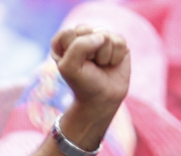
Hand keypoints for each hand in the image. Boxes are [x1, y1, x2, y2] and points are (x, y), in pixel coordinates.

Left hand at [50, 26, 129, 142]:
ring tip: (100, 65)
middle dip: (89, 51)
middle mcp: (82, 37)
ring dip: (103, 55)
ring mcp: (100, 38)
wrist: (103, 97)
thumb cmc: (82, 83)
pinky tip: (111, 63)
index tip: (74, 64)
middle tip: (88, 64)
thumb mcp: (70, 68)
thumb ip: (79, 46)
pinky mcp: (117, 42)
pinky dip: (116, 56)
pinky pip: (119, 41)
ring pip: (104, 36)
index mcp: (63, 42)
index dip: (72, 50)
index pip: (67, 33)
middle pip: (86, 30)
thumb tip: (101, 36)